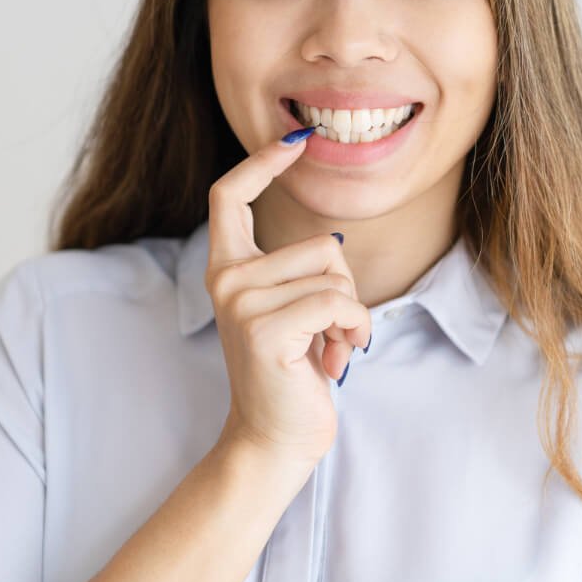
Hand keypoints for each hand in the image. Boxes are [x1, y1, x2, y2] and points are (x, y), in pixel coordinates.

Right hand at [205, 131, 370, 468]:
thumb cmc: (292, 376)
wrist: (274, 441)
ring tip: (327, 350)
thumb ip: (298, 273)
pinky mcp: (265, 329)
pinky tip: (336, 361)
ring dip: (350, 314)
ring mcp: (242, 302)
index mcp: (229, 269)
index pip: (231, 196)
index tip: (296, 140)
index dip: (263, 162)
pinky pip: (339, 301)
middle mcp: (227, 279)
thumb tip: (330, 243)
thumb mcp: (292, 310)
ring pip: (334, 272)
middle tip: (327, 333)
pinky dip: (353, 330)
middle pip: (319, 244)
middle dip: (344, 287)